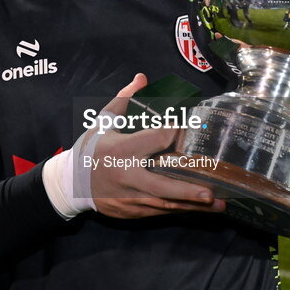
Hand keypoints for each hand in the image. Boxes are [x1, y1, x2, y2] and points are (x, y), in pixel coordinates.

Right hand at [89, 73, 225, 218]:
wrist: (69, 183)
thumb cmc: (90, 149)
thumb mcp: (103, 121)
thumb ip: (125, 99)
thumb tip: (143, 78)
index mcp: (122, 149)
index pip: (156, 140)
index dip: (176, 132)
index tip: (195, 128)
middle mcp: (127, 175)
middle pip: (161, 186)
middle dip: (187, 191)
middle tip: (212, 192)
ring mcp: (129, 197)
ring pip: (165, 203)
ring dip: (192, 205)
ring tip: (219, 204)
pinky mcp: (131, 211)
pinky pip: (159, 211)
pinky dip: (180, 210)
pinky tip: (200, 209)